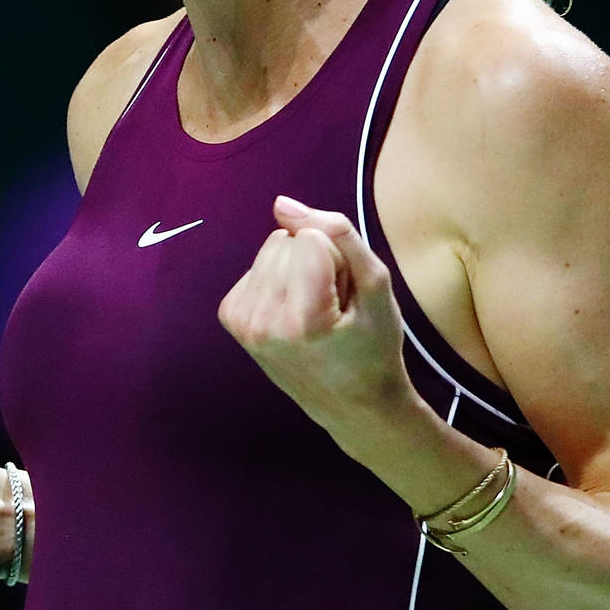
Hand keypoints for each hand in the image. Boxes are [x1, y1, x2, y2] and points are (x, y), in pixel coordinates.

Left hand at [217, 196, 416, 438]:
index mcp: (304, 318)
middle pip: (287, 240)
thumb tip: (282, 203)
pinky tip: (294, 313)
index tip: (348, 299)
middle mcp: (264, 322)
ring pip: (270, 248)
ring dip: (295, 269)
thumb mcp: (377, 286)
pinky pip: (256, 267)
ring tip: (316, 311)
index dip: (339, 259)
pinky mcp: (232, 318)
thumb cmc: (374, 347)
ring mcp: (243, 322)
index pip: (313, 238)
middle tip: (334, 306)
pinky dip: (277, 281)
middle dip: (315, 261)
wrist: (353, 406)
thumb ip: (337, 234)